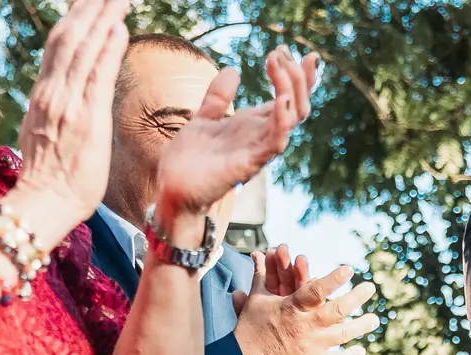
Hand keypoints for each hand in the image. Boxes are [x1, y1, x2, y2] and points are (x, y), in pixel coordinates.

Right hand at [6, 0, 130, 249]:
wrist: (43, 205)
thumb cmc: (50, 180)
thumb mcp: (45, 135)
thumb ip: (54, 111)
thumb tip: (63, 98)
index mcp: (43, 96)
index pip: (58, 47)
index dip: (74, 21)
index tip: (89, 3)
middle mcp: (52, 93)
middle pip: (68, 38)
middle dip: (88, 10)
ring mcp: (67, 104)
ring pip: (82, 49)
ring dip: (102, 19)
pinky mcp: (86, 119)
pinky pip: (98, 75)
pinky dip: (108, 49)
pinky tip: (119, 29)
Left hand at [156, 47, 318, 223]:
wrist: (172, 189)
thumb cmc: (189, 161)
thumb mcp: (203, 119)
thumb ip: (218, 98)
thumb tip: (233, 71)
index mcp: (253, 126)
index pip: (288, 99)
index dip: (295, 76)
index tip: (286, 49)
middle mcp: (261, 136)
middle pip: (298, 105)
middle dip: (297, 76)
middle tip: (280, 51)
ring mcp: (258, 149)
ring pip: (293, 117)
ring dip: (291, 87)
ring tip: (279, 62)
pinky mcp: (250, 163)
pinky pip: (276, 140)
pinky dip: (283, 118)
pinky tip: (281, 97)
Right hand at [235, 254, 378, 354]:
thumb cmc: (249, 329)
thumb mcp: (256, 300)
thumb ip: (262, 276)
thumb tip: (258, 254)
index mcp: (291, 307)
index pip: (315, 290)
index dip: (333, 279)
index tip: (349, 269)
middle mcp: (304, 326)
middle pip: (337, 310)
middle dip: (357, 297)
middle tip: (370, 288)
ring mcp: (310, 346)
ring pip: (343, 334)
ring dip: (361, 326)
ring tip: (374, 319)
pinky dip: (351, 354)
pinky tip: (361, 349)